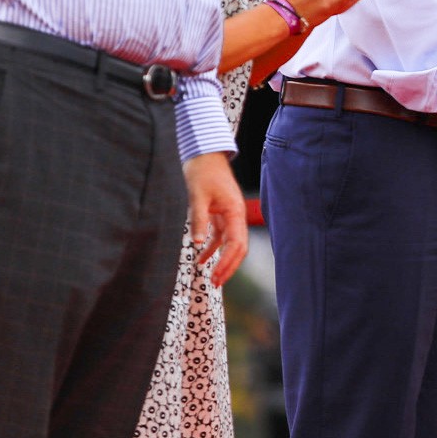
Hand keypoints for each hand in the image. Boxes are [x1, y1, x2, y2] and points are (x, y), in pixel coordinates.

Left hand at [184, 152, 248, 285]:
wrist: (204, 154)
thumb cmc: (202, 172)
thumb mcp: (197, 196)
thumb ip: (199, 220)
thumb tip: (198, 244)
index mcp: (235, 211)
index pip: (236, 243)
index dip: (227, 262)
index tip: (216, 276)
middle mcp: (236, 215)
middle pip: (238, 247)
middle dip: (229, 266)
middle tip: (216, 283)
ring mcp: (229, 214)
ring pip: (231, 243)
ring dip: (222, 260)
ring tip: (211, 277)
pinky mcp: (221, 213)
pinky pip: (220, 235)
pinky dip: (213, 248)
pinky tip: (201, 258)